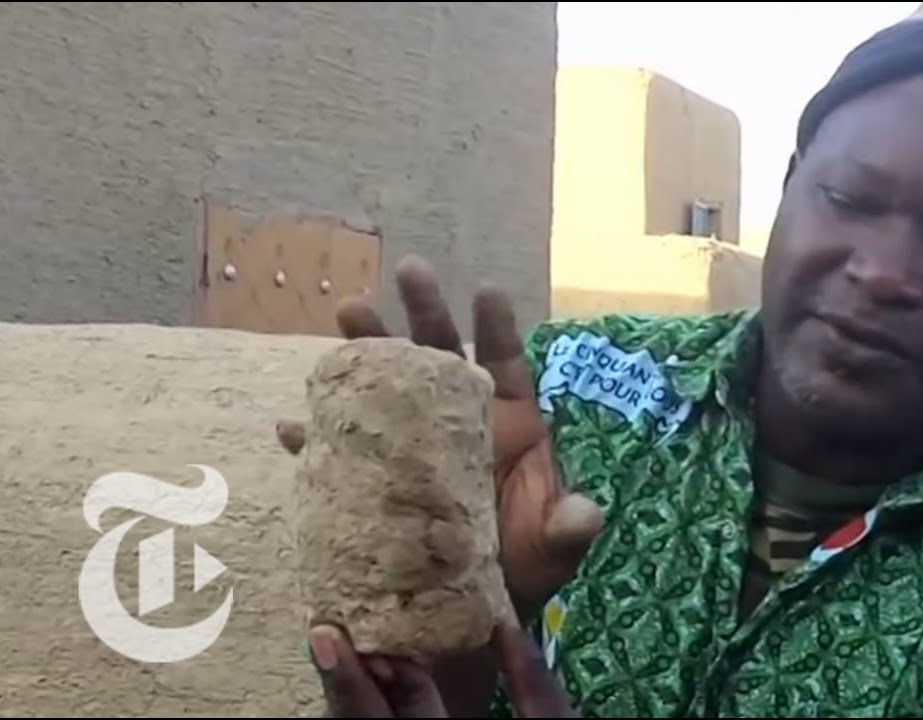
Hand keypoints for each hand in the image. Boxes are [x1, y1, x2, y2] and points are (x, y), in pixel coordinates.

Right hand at [278, 255, 604, 713]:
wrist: (477, 607)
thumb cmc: (526, 566)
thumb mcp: (554, 548)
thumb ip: (570, 528)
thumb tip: (585, 516)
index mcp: (509, 423)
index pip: (504, 363)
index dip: (496, 327)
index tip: (486, 289)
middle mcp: (460, 423)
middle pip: (440, 355)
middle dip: (424, 311)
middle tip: (408, 270)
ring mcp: (415, 447)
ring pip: (387, 386)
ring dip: (366, 351)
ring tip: (347, 314)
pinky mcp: (377, 484)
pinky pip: (340, 454)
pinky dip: (316, 440)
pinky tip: (291, 425)